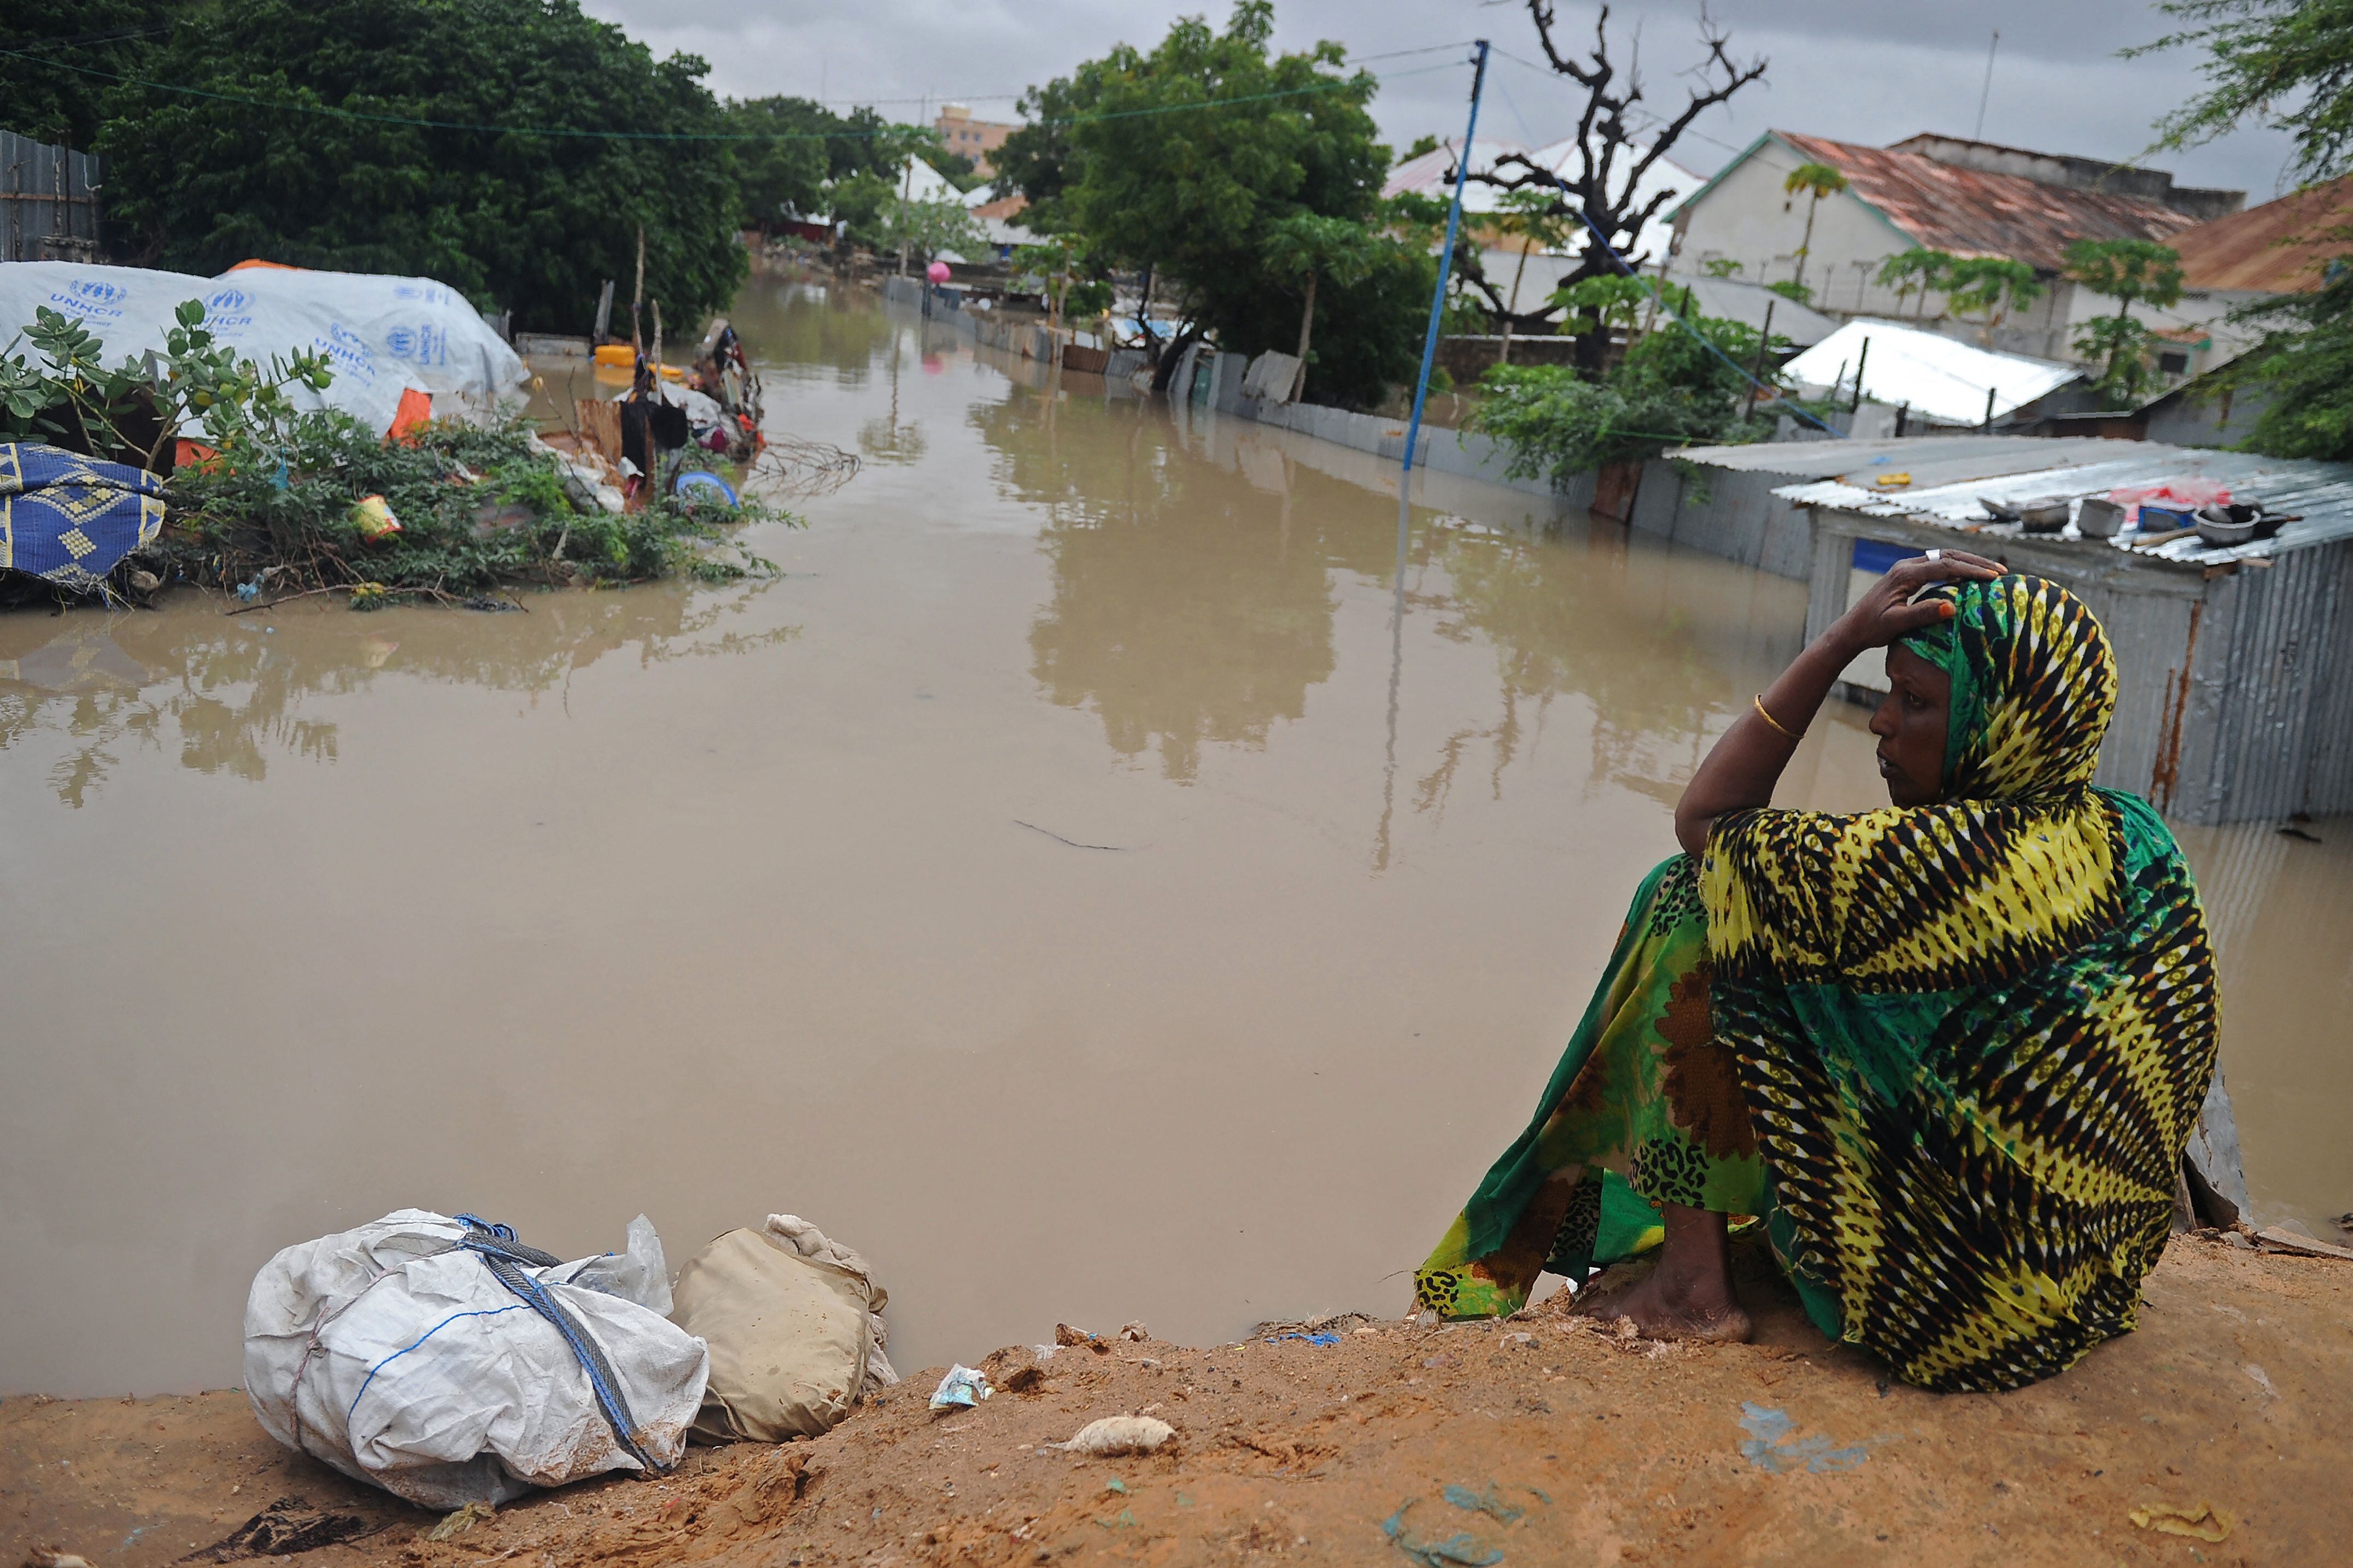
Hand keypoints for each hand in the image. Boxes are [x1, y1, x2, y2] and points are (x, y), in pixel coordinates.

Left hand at [1829, 548, 2003, 654]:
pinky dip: (1957, 569)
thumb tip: (1952, 608)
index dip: (1971, 570)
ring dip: (1968, 563)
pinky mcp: (1908, 575)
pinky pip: (1938, 566)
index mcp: (1905, 573)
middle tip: (2001, 571)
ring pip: (1944, 558)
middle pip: (1948, 556)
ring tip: (1993, 572)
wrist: (1852, 629)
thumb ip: (1923, 614)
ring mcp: (1907, 569)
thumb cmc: (1872, 628)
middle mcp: (1907, 566)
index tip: (1994, 577)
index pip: (1946, 566)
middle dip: (1976, 562)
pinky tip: (1971, 578)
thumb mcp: (1897, 623)